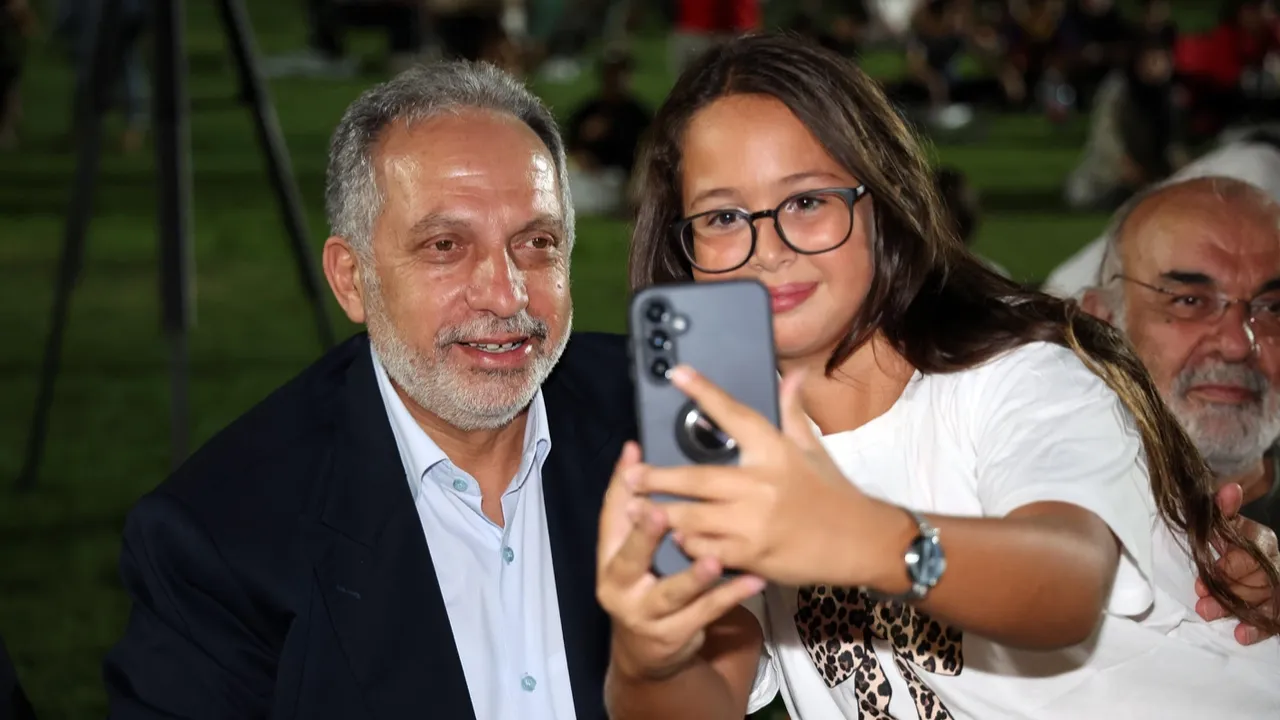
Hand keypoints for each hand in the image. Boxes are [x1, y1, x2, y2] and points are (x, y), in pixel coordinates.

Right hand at [597, 442, 765, 680]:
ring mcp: (645, 615)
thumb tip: (633, 449)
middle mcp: (618, 587)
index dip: (620, 489)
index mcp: (608, 557)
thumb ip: (633, 503)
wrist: (647, 651)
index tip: (635, 457)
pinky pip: (705, 613)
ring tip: (713, 560)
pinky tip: (753, 581)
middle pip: (629, 560)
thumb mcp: (632, 546)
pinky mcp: (674, 635)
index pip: (610, 519)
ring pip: (670, 594)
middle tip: (661, 513)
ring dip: (692, 577)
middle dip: (644, 537)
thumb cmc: (643, 582)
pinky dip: (729, 596)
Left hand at [625, 366, 892, 587]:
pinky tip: (672, 539)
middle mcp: (760, 483)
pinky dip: (688, 544)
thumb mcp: (813, 449)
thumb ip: (793, 412)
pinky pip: (708, 549)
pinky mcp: (752, 554)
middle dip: (657, 477)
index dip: (704, 392)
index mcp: (773, 451)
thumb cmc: (833, 493)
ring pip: (693, 517)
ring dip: (661, 514)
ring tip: (634, 509)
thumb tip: (792, 375)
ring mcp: (754, 521)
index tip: (677, 374)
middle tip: (631, 474)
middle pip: (696, 477)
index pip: (734, 414)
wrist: (861, 542)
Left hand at [1194, 483, 1279, 644]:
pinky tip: (1240, 635)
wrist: (1254, 568)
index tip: (1213, 569)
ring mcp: (1277, 586)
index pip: (1251, 549)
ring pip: (1261, 598)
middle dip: (1227, 585)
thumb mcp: (1227, 528)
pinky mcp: (1277, 609)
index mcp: (1261, 540)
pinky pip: (1274, 620)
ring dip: (1233, 606)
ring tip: (1206, 611)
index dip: (1231, 562)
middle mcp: (1273, 562)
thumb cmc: (1233, 546)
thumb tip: (1230, 489)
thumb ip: (1223, 511)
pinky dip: (1258, 629)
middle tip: (1201, 594)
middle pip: (1256, 576)